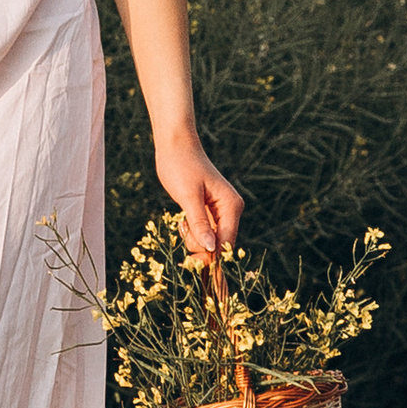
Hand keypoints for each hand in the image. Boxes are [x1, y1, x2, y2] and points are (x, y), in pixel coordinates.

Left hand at [155, 141, 242, 260]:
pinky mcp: (210, 212)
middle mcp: (231, 211)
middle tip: (182, 228)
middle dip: (199, 246)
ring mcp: (221, 212)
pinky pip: (204, 233)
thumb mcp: (188, 196)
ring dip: (193, 238)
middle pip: (219, 246)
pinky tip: (183, 220)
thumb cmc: (180, 166)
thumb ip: (199, 223)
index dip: (210, 256)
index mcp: (231, 206)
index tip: (189, 261)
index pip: (225, 243)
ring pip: (210, 242)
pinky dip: (192, 232)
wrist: (175, 145)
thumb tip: (211, 249)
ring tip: (182, 220)